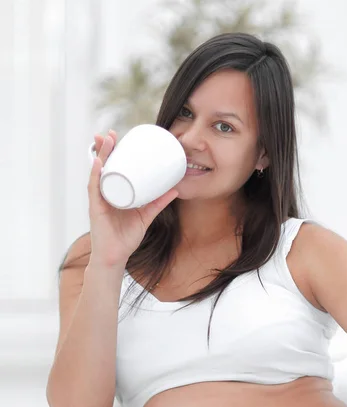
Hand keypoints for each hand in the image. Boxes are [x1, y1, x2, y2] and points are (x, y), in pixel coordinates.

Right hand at [88, 130, 178, 267]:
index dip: (113, 152)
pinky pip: (95, 189)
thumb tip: (175, 189)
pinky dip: (96, 175)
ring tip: (104, 140)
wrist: (116, 257)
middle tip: (110, 132)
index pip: (111, 168)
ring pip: (97, 173)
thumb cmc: (126, 238)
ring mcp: (98, 200)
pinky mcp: (96, 209)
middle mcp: (103, 194)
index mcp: (113, 193)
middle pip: (102, 166)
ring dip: (100, 155)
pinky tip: (98, 163)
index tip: (118, 136)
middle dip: (104, 148)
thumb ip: (158, 203)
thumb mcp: (146, 216)